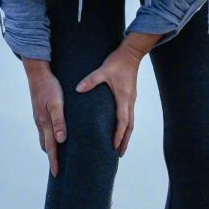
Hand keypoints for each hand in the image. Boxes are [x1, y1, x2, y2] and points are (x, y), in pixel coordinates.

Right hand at [21, 59, 65, 175]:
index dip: (54, 161)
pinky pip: (45, 130)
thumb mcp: (57, 103)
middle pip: (46, 146)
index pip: (51, 147)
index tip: (56, 174)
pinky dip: (51, 138)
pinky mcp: (40, 113)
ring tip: (59, 157)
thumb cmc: (50, 87)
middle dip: (52, 158)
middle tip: (58, 170)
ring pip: (45, 138)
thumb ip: (59, 121)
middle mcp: (40, 123)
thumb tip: (61, 140)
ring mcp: (39, 118)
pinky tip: (57, 137)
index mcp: (45, 123)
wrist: (37, 73)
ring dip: (51, 148)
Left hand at [76, 32, 160, 155]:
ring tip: (120, 148)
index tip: (114, 146)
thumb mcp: (103, 70)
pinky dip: (126, 127)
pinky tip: (120, 131)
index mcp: (123, 97)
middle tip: (119, 154)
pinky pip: (129, 116)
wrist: (131, 54)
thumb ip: (90, 80)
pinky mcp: (129, 97)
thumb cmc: (117, 62)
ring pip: (131, 122)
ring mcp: (131, 100)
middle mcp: (129, 101)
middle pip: (129, 126)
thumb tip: (78, 89)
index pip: (122, 121)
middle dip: (124, 141)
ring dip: (126, 135)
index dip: (119, 134)